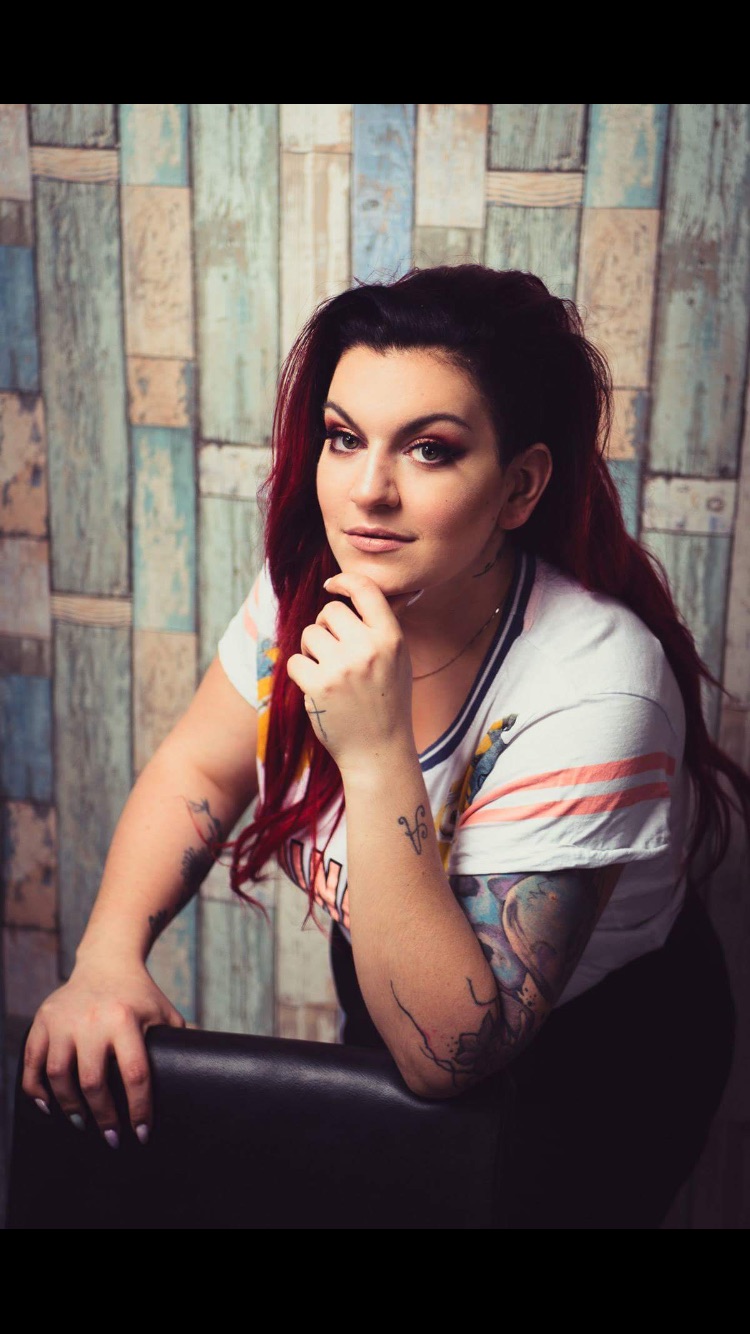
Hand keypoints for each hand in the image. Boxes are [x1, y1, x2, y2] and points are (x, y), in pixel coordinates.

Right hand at [21, 958, 185, 1146]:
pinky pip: (32, 1062)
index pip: (135, 1073)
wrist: (107, 962)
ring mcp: (64, 1020)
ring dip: (70, 1107)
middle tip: (112, 1138)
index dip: (139, 1109)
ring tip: (83, 1125)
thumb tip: (211, 1069)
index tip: (143, 1133)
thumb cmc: (141, 995)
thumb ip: (184, 1040)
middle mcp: (92, 1019)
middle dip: (103, 1117)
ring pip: (58, 1075)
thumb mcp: (164, 1013)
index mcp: (126, 1019)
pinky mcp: (44, 1020)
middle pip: (93, 1081)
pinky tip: (49, 1107)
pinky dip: (35, 1089)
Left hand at [286, 571, 414, 773]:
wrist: (378, 750)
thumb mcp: (399, 660)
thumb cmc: (387, 701)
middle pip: (329, 612)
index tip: (332, 586)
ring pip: (309, 635)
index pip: (365, 590)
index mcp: (391, 638)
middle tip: (333, 651)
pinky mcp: (318, 686)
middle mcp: (368, 649)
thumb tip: (363, 589)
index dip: (344, 581)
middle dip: (325, 627)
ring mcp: (342, 667)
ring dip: (311, 650)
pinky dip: (301, 673)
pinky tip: (318, 689)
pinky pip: (294, 661)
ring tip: (328, 672)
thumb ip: (381, 627)